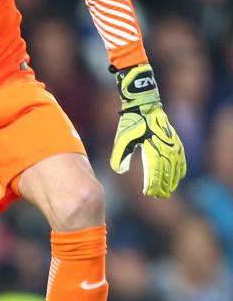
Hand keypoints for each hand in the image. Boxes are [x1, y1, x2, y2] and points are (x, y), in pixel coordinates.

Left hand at [109, 63, 185, 197]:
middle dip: (163, 185)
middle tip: (158, 196)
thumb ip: (119, 156)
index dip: (152, 184)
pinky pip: (181, 157)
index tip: (148, 193)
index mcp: (151, 147)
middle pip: (166, 171)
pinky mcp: (175, 140)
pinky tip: (179, 176)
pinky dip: (181, 168)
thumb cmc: (131, 122)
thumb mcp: (122, 138)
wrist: (144, 104)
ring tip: (169, 190)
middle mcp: (165, 146)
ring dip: (173, 180)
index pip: (154, 171)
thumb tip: (119, 171)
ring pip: (175, 166)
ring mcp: (172, 143)